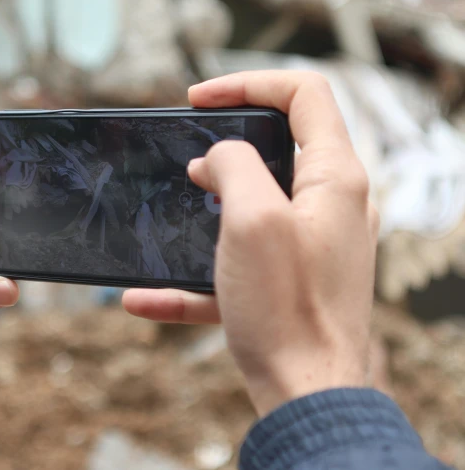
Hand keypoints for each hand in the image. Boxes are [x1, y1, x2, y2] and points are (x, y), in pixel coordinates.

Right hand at [122, 71, 378, 416]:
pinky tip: (144, 298)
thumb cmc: (287, 309)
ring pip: (253, 205)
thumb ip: (233, 166)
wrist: (307, 395)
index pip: (304, 93)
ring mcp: (310, 245)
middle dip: (222, 147)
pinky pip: (236, 265)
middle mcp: (330, 206)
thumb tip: (217, 157)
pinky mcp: (288, 282)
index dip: (248, 82)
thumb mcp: (252, 218)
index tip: (197, 99)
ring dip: (206, 207)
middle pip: (278, 146)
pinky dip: (194, 276)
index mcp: (333, 178)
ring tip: (171, 212)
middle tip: (185, 157)